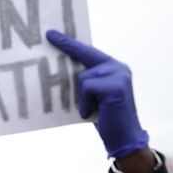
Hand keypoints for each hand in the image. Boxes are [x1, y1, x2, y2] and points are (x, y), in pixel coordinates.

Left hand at [46, 30, 148, 158]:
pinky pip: (87, 88)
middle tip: (49, 35)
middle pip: (84, 57)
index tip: (52, 34)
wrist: (123, 138)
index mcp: (113, 68)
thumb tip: (59, 72)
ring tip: (92, 109)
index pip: (88, 52)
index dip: (70, 43)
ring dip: (81, 97)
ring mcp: (118, 74)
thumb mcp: (92, 96)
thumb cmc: (105, 118)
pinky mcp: (115, 85)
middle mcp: (118, 67)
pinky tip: (92, 112)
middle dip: (67, 46)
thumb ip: (85, 82)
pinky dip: (85, 103)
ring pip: (82, 77)